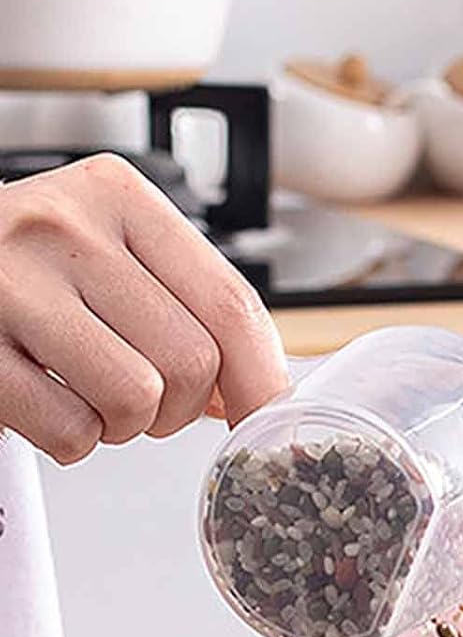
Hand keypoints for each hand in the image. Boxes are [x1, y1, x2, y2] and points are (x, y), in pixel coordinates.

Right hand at [0, 152, 287, 463]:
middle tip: (145, 398)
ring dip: (126, 425)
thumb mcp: (110, 252)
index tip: (263, 415)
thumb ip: (188, 305)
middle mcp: (62, 227)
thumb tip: (262, 391)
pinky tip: (48, 404)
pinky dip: (73, 441)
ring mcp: (8, 283)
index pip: (230, 303)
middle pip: (191, 361)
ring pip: (136, 398)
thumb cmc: (24, 267)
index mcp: (117, 196)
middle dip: (180, 406)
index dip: (261, 378)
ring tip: (91, 395)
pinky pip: (69, 430)